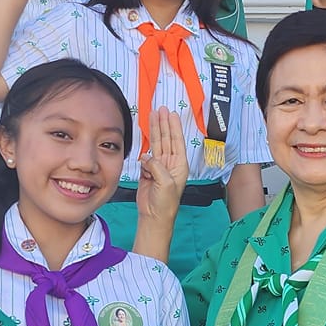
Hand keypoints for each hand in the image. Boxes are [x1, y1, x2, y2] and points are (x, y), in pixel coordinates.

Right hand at [137, 106, 187, 225]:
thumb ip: (157, 166)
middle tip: (160, 110)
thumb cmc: (165, 203)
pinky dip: (146, 146)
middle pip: (167, 138)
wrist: (154, 216)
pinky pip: (146, 155)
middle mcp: (170, 163)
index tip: (171, 114)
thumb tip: (146, 158)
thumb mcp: (166, 183)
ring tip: (152, 116)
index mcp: (179, 165)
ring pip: (157, 144)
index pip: (177, 141)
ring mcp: (159, 166)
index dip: (174, 126)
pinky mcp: (148, 171)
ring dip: (155, 130)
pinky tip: (146, 136)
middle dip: (164, 123)